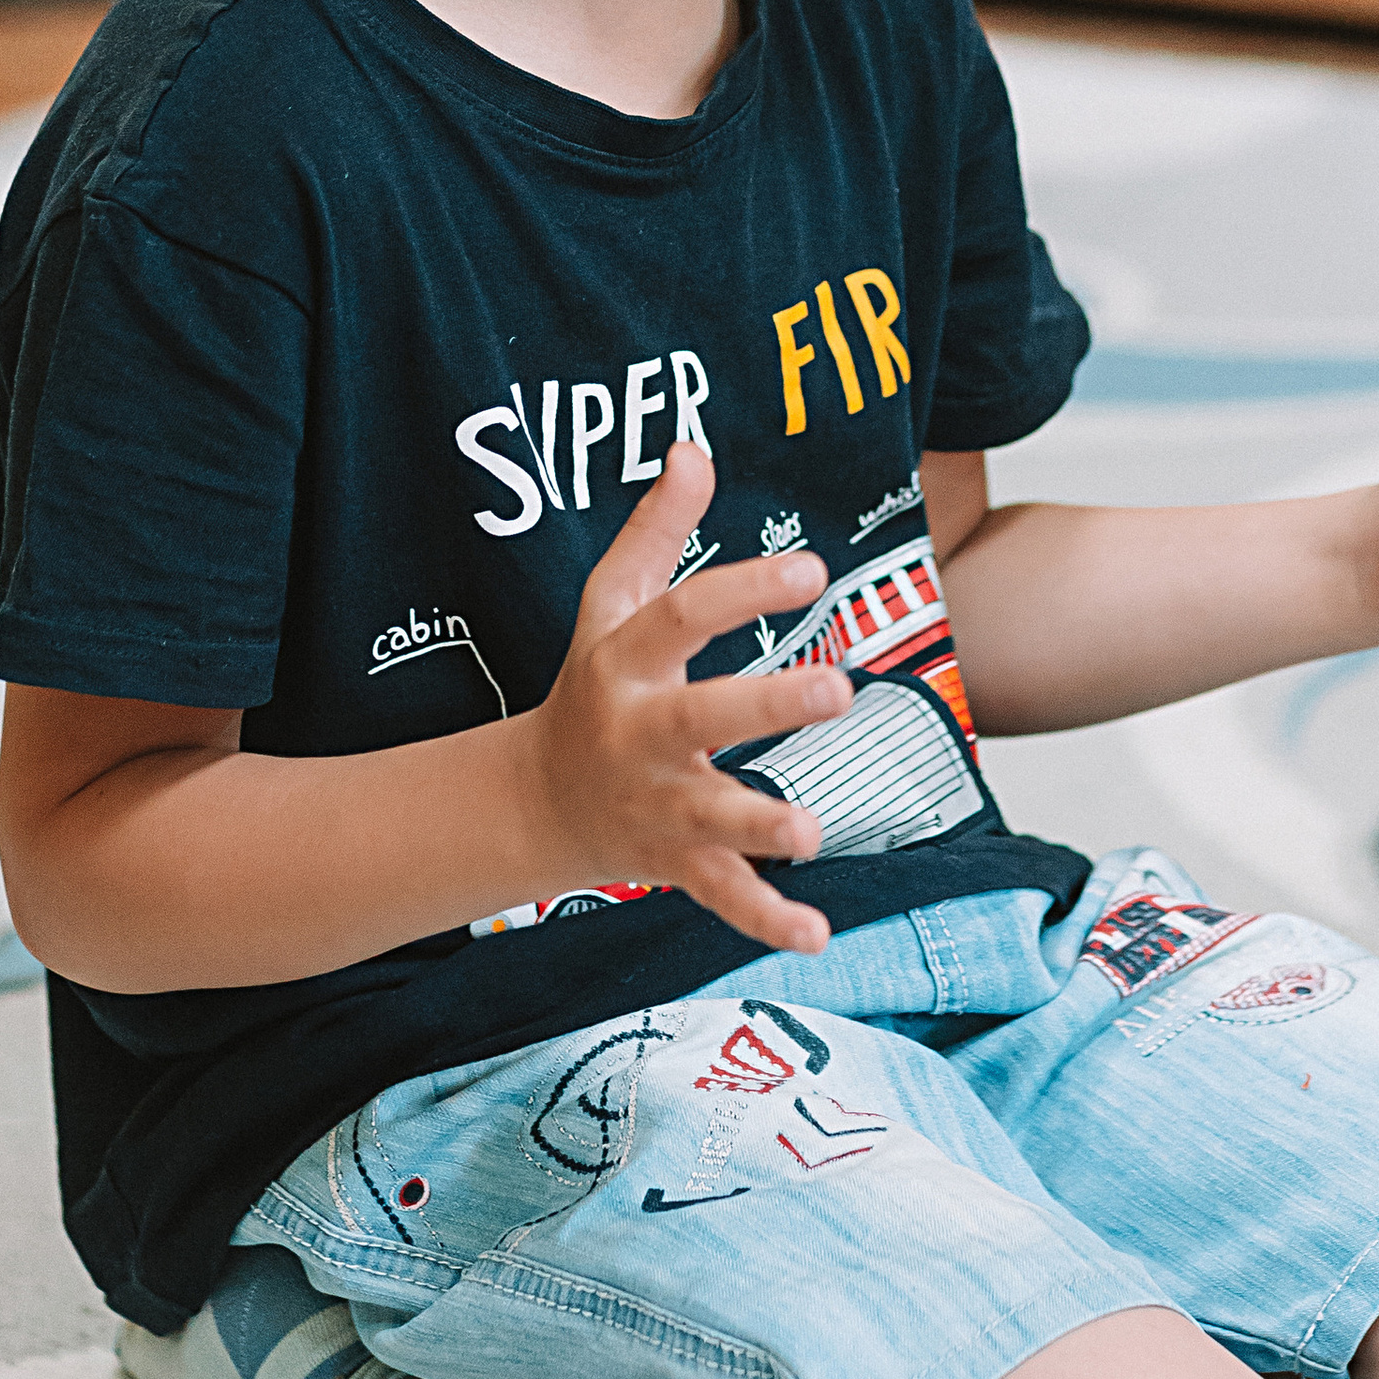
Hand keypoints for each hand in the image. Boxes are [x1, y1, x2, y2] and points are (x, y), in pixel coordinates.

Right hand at [523, 436, 850, 955]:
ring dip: (760, 825)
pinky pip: (722, 894)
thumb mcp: (610, 601)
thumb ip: (655, 527)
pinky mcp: (677, 860)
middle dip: (767, 707)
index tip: (811, 570)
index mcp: (627, 663)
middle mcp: (641, 734)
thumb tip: (693, 446)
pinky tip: (817, 932)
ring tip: (811, 831)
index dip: (744, 591)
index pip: (682, 616)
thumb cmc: (596, 683)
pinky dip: (766, 919)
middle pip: (701, 717)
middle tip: (839, 691)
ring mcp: (658, 803)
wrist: (540, 800)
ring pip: (710, 817)